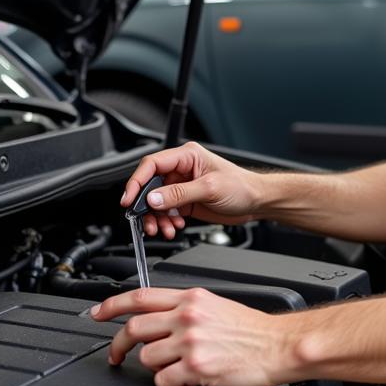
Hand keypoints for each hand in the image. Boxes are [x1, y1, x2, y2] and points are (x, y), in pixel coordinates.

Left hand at [91, 287, 289, 385]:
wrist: (278, 345)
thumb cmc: (253, 330)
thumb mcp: (216, 306)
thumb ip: (187, 309)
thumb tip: (162, 319)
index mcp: (191, 298)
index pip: (140, 296)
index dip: (112, 305)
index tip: (97, 313)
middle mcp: (187, 316)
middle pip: (134, 328)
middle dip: (118, 346)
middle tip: (116, 356)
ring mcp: (190, 342)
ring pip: (146, 358)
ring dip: (156, 370)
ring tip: (175, 372)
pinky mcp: (195, 367)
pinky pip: (164, 382)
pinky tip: (186, 384)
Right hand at [119, 142, 262, 238]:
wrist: (256, 202)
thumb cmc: (241, 186)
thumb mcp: (209, 188)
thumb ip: (179, 193)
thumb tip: (153, 198)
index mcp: (186, 156)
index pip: (151, 164)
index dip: (137, 181)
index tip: (129, 200)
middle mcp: (181, 169)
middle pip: (150, 186)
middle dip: (146, 206)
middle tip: (146, 221)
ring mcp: (182, 186)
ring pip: (156, 202)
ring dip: (157, 218)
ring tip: (165, 229)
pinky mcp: (185, 201)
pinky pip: (166, 212)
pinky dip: (166, 221)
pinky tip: (174, 227)